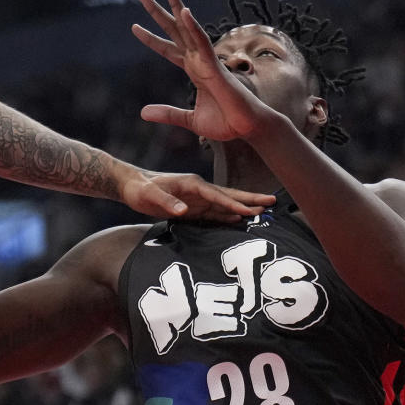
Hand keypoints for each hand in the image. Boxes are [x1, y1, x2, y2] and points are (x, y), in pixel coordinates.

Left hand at [120, 169, 273, 220]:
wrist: (132, 185)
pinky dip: (229, 216)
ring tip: (264, 211)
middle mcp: (199, 189)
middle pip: (228, 195)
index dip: (233, 204)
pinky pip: (215, 213)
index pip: (217, 195)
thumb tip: (184, 211)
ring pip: (225, 204)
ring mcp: (198, 199)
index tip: (250, 211)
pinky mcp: (194, 208)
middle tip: (272, 201)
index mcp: (192, 183)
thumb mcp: (149, 195)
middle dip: (250, 199)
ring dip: (244, 208)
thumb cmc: (140, 189)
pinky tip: (241, 220)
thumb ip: (166, 202)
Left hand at [133, 0, 273, 141]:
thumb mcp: (190, 120)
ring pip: (188, 27)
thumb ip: (168, 113)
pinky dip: (194, 27)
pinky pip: (203, 43)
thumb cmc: (226, 123)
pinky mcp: (216, 66)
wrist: (248, 129)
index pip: (168, 49)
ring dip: (176, 4)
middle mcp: (199, 60)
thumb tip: (142, 112)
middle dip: (157, 10)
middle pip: (174, 29)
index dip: (151, 39)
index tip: (134, 26)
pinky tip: (185, 12)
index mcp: (194, 70)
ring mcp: (207, 60)